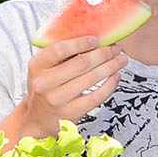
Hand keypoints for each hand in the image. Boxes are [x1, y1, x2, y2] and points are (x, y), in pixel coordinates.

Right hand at [15, 33, 130, 136]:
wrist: (37, 118)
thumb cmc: (46, 86)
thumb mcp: (44, 68)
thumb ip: (61, 54)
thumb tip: (93, 38)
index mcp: (36, 66)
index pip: (59, 50)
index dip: (80, 43)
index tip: (96, 39)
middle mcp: (43, 83)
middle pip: (80, 63)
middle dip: (102, 54)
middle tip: (115, 49)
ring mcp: (57, 100)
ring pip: (91, 79)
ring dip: (110, 67)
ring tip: (121, 60)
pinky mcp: (70, 113)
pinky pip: (96, 97)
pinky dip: (110, 85)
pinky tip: (116, 76)